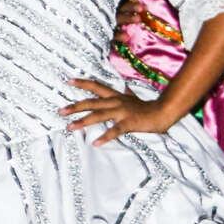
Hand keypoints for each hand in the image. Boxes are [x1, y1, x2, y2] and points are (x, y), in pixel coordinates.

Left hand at [62, 78, 177, 144]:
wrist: (163, 112)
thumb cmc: (148, 108)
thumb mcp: (135, 99)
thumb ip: (128, 94)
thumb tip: (126, 88)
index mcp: (116, 96)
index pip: (96, 87)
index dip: (82, 83)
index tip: (68, 80)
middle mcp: (116, 102)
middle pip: (91, 103)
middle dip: (75, 107)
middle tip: (60, 111)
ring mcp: (122, 112)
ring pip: (98, 115)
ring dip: (83, 122)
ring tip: (70, 127)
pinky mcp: (128, 122)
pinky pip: (114, 131)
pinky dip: (105, 137)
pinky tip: (95, 143)